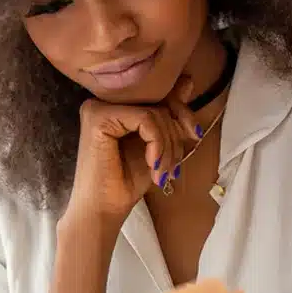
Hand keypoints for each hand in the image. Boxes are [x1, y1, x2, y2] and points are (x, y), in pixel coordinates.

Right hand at [64, 79, 199, 230]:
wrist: (102, 211)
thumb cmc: (126, 182)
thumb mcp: (157, 144)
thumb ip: (168, 115)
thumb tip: (187, 81)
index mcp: (115, 105)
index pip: (158, 96)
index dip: (182, 114)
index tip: (194, 136)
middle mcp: (103, 101)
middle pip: (158, 103)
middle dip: (176, 136)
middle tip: (173, 168)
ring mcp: (98, 107)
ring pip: (154, 112)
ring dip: (168, 147)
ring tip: (163, 173)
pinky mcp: (98, 117)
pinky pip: (145, 119)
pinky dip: (157, 144)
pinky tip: (153, 165)